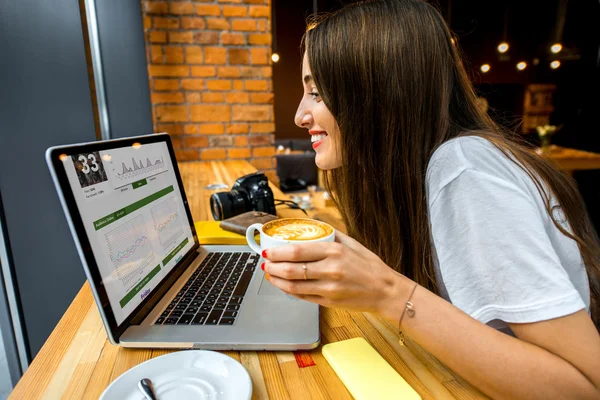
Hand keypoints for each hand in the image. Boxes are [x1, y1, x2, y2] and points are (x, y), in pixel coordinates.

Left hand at [263, 230, 404, 316]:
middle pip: (291, 269)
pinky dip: (289, 291)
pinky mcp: (328, 302)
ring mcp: (328, 288)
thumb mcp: (352, 243)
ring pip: (293, 285)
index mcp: (334, 251)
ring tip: (270, 274)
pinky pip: (302, 297)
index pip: (297, 251)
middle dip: (272, 266)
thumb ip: (331, 234)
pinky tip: (283, 285)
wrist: (385, 291)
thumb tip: (312, 227)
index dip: (277, 251)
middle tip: (264, 262)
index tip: (268, 250)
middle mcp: (330, 270)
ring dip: (276, 280)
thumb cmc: (370, 266)